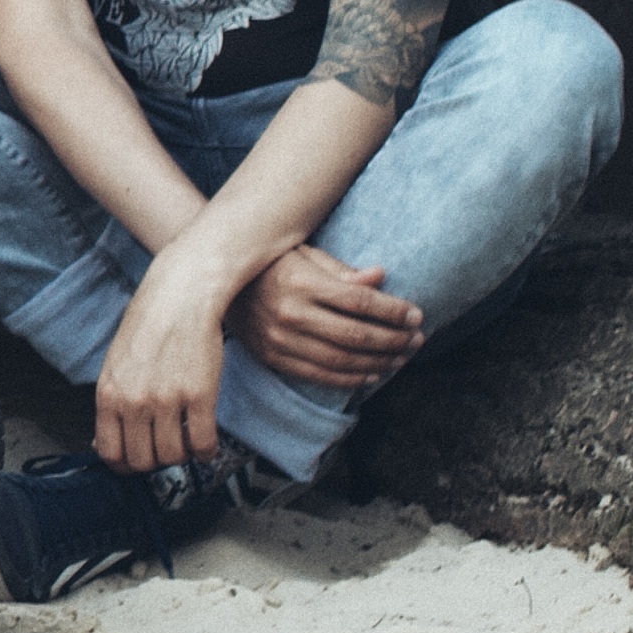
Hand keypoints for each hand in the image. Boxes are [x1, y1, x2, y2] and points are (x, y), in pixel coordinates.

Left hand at [93, 253, 233, 472]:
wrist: (179, 297)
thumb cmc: (147, 326)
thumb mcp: (115, 365)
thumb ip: (113, 403)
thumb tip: (108, 442)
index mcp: (108, 394)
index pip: (110, 453)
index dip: (125, 466)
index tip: (137, 462)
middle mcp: (134, 401)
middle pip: (143, 461)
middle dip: (155, 461)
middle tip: (165, 448)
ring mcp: (167, 400)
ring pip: (173, 456)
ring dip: (182, 456)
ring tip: (185, 440)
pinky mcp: (199, 396)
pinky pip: (204, 444)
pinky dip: (206, 451)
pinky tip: (205, 440)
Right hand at [229, 245, 423, 390]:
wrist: (214, 284)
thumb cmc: (267, 264)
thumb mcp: (301, 253)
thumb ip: (340, 269)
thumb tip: (380, 277)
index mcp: (299, 281)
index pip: (359, 301)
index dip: (393, 311)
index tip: (417, 314)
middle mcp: (289, 313)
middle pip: (356, 333)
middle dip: (395, 339)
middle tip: (418, 339)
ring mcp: (279, 339)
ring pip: (343, 360)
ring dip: (380, 362)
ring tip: (403, 357)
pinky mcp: (272, 357)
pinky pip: (320, 375)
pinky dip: (352, 379)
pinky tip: (373, 374)